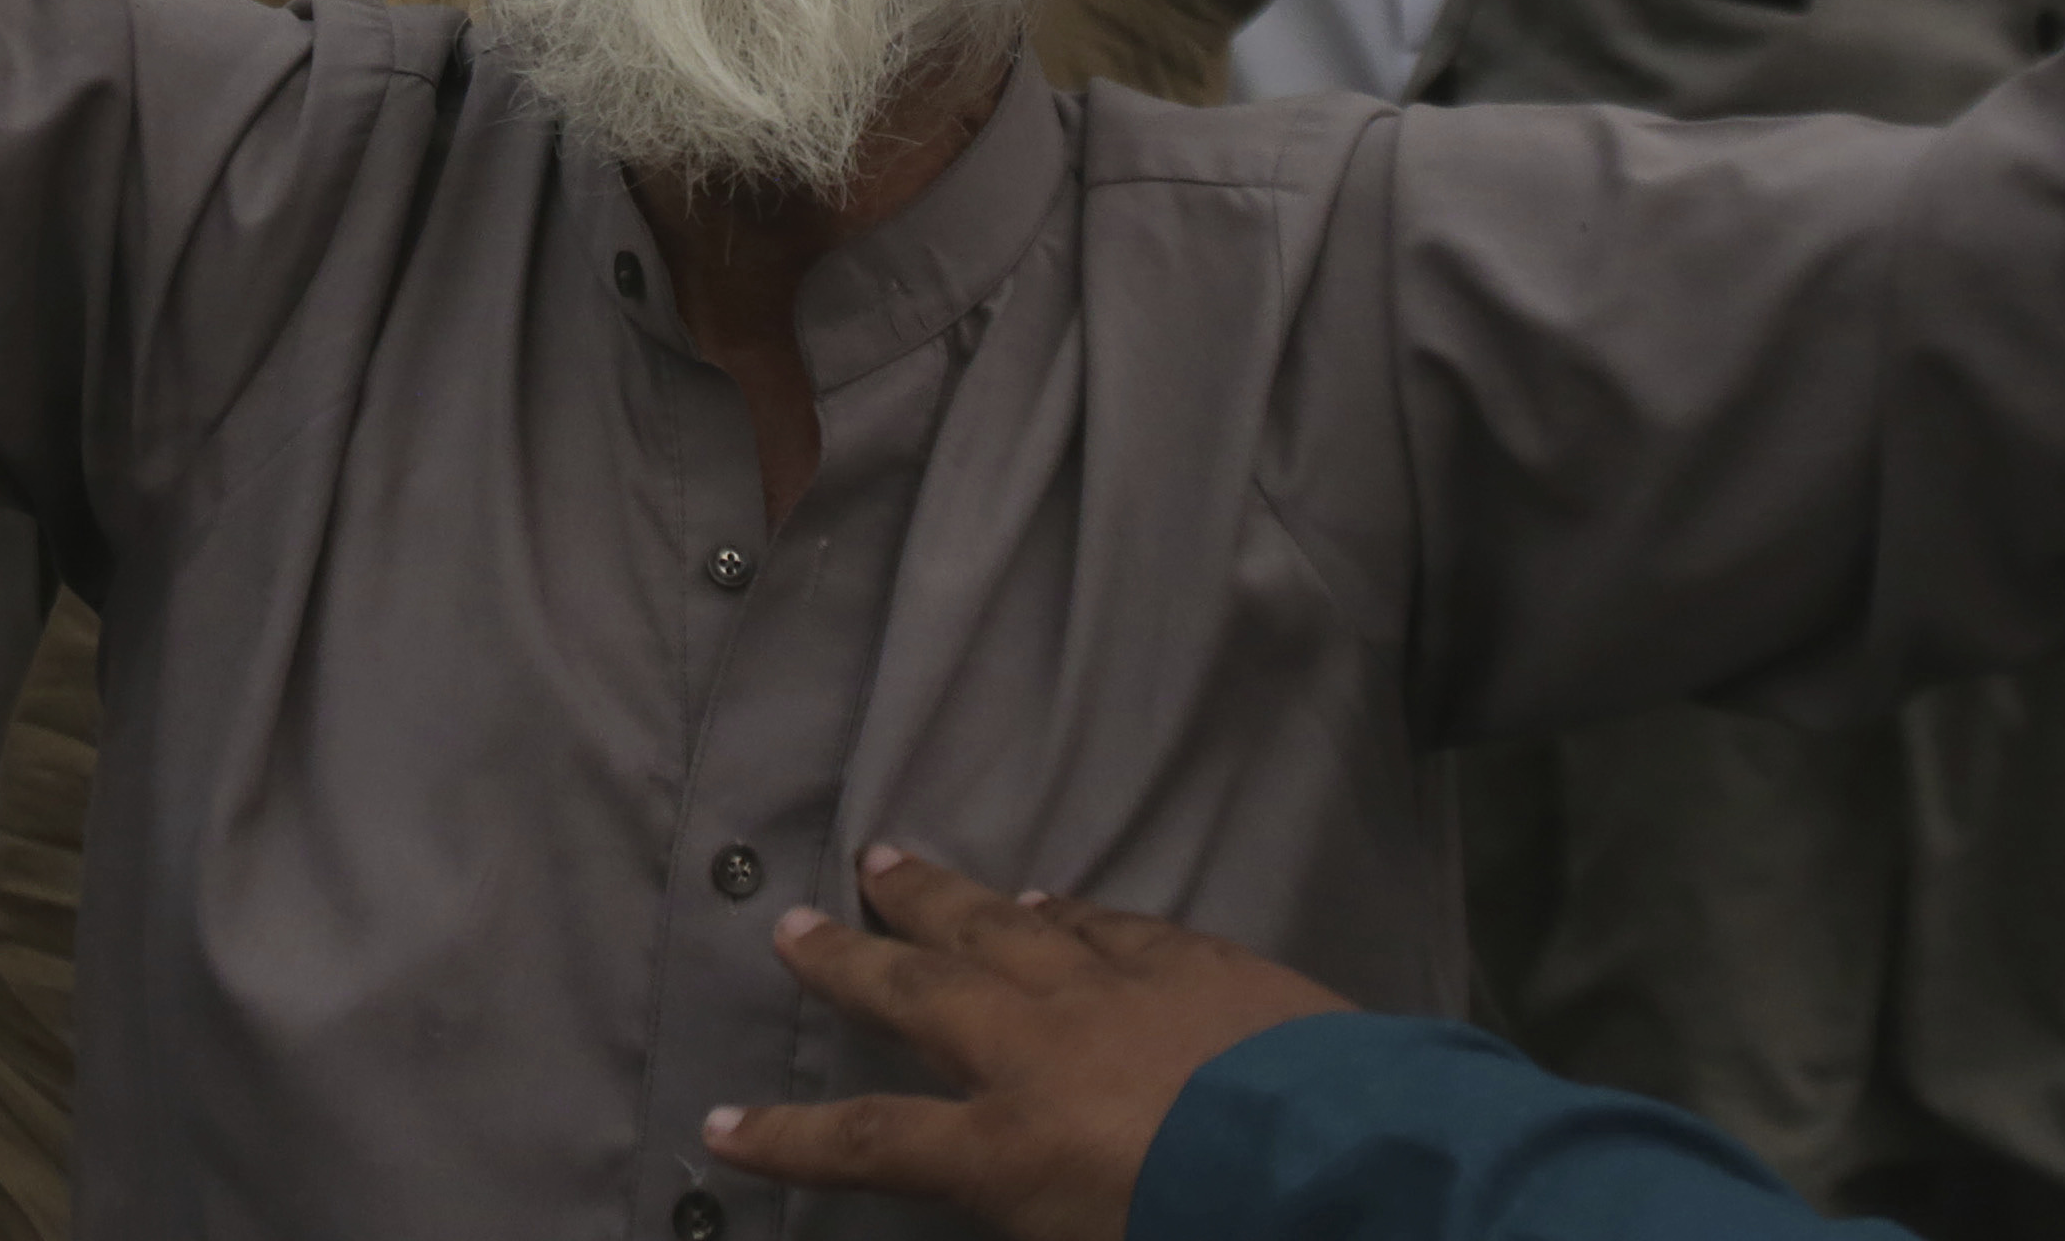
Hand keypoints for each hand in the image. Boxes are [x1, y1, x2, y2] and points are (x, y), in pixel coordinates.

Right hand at [700, 850, 1344, 1240]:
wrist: (1345, 1170)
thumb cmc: (1210, 1237)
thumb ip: (1039, 1223)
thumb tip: (1015, 1203)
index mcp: (1008, 1149)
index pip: (869, 1145)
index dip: (788, 1142)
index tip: (720, 1127)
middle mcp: (1040, 1053)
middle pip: (921, 993)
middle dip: (850, 962)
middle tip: (793, 923)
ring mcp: (1118, 993)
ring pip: (1005, 928)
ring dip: (942, 899)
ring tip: (888, 861)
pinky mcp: (1196, 963)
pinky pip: (1108, 924)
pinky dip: (1064, 910)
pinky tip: (1046, 895)